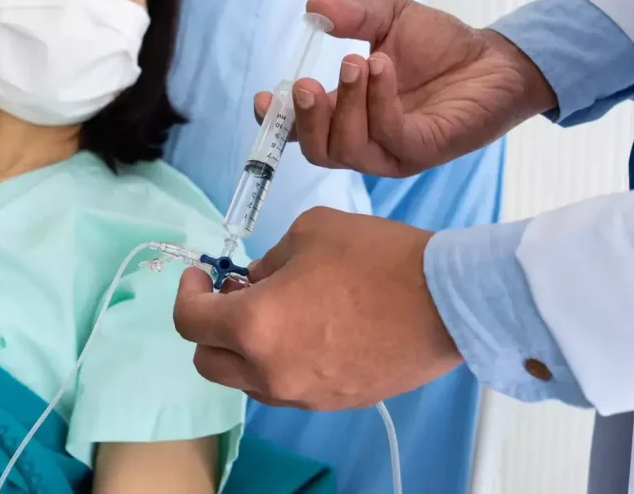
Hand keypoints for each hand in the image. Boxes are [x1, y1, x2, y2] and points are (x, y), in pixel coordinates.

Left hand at [173, 208, 461, 409]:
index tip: (201, 275)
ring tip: (274, 310)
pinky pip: (286, 386)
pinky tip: (308, 329)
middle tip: (231, 294)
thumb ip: (269, 260)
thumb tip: (257, 279)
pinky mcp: (334, 402)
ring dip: (244, 348)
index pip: (191, 322)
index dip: (188, 293)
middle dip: (209, 326)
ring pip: (247, 380)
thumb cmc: (375, 257)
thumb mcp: (309, 232)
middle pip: (208, 362)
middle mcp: (269, 372)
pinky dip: (280, 360)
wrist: (446, 300)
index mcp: (254, 326)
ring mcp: (302, 394)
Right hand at [255, 0, 555, 175]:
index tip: (266, 97)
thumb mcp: (388, 18)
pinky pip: (388, 136)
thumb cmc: (442, 45)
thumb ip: (351, 16)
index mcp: (346, 113)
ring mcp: (391, 151)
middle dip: (306, 119)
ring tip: (357, 61)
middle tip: (306, 82)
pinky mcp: (421, 150)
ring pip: (347, 148)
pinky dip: (379, 101)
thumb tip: (313, 6)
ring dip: (345, 104)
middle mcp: (363, 139)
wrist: (496, 57)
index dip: (277, 120)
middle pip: (316, 150)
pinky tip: (383, 66)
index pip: (300, 129)